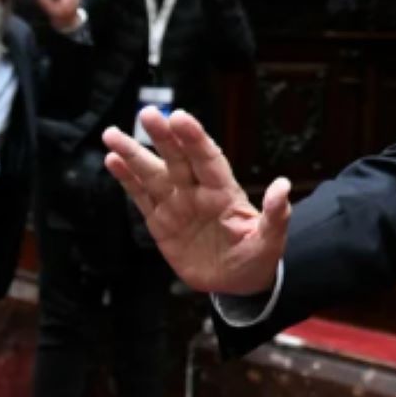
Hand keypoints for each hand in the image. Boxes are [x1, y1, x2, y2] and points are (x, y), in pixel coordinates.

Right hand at [104, 109, 290, 296]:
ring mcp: (178, 205)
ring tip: (112, 134)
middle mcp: (198, 192)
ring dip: (134, 154)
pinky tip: (113, 160)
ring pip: (153, 174)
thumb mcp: (271, 240)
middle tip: (148, 114)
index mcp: (225, 192)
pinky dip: (127, 179)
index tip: (180, 118)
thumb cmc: (257, 257)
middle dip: (163, 137)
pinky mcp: (161, 222)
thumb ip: (276, 214)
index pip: (208, 159)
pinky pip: (142, 197)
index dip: (194, 138)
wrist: (237, 282)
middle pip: (178, 159)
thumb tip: (283, 185)